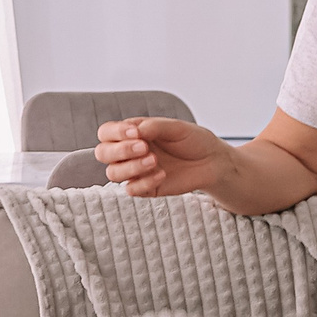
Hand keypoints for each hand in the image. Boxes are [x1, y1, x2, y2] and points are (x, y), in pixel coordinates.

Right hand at [94, 116, 229, 196]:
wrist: (213, 162)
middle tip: (144, 147)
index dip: (115, 132)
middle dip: (120, 150)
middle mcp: (129, 152)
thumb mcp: (176, 128)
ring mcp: (136, 171)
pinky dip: (143, 182)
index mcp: (132, 133)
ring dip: (131, 167)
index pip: (107, 132)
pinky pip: (131, 189)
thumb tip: (134, 131)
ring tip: (154, 161)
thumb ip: (154, 127)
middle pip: (103, 153)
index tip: (137, 133)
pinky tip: (162, 175)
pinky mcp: (146, 188)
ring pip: (112, 173)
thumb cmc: (194, 141)